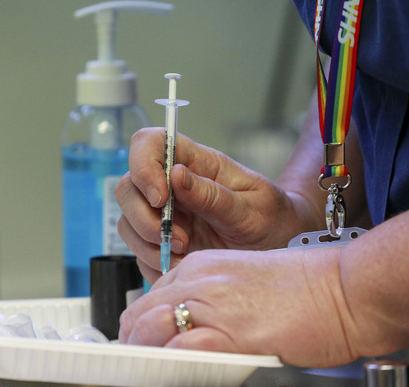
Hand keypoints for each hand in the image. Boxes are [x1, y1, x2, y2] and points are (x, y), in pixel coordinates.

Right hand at [115, 128, 317, 282]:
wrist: (281, 248)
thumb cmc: (273, 219)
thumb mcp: (253, 209)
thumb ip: (214, 196)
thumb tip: (176, 174)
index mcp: (198, 165)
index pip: (151, 143)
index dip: (143, 166)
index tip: (161, 199)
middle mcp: (175, 187)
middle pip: (128, 187)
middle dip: (143, 217)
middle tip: (178, 239)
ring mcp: (167, 216)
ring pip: (127, 222)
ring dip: (149, 244)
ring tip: (186, 254)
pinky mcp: (164, 243)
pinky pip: (139, 253)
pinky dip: (154, 263)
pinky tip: (183, 265)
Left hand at [118, 247, 358, 367]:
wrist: (344, 289)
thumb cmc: (306, 288)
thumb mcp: (244, 280)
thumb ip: (212, 297)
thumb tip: (190, 325)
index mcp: (202, 265)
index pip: (150, 297)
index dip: (144, 327)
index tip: (149, 344)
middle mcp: (199, 280)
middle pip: (140, 315)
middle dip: (136, 343)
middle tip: (145, 364)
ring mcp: (211, 304)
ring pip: (148, 331)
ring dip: (145, 355)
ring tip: (156, 372)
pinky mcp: (229, 334)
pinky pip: (178, 353)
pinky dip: (169, 367)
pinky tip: (175, 374)